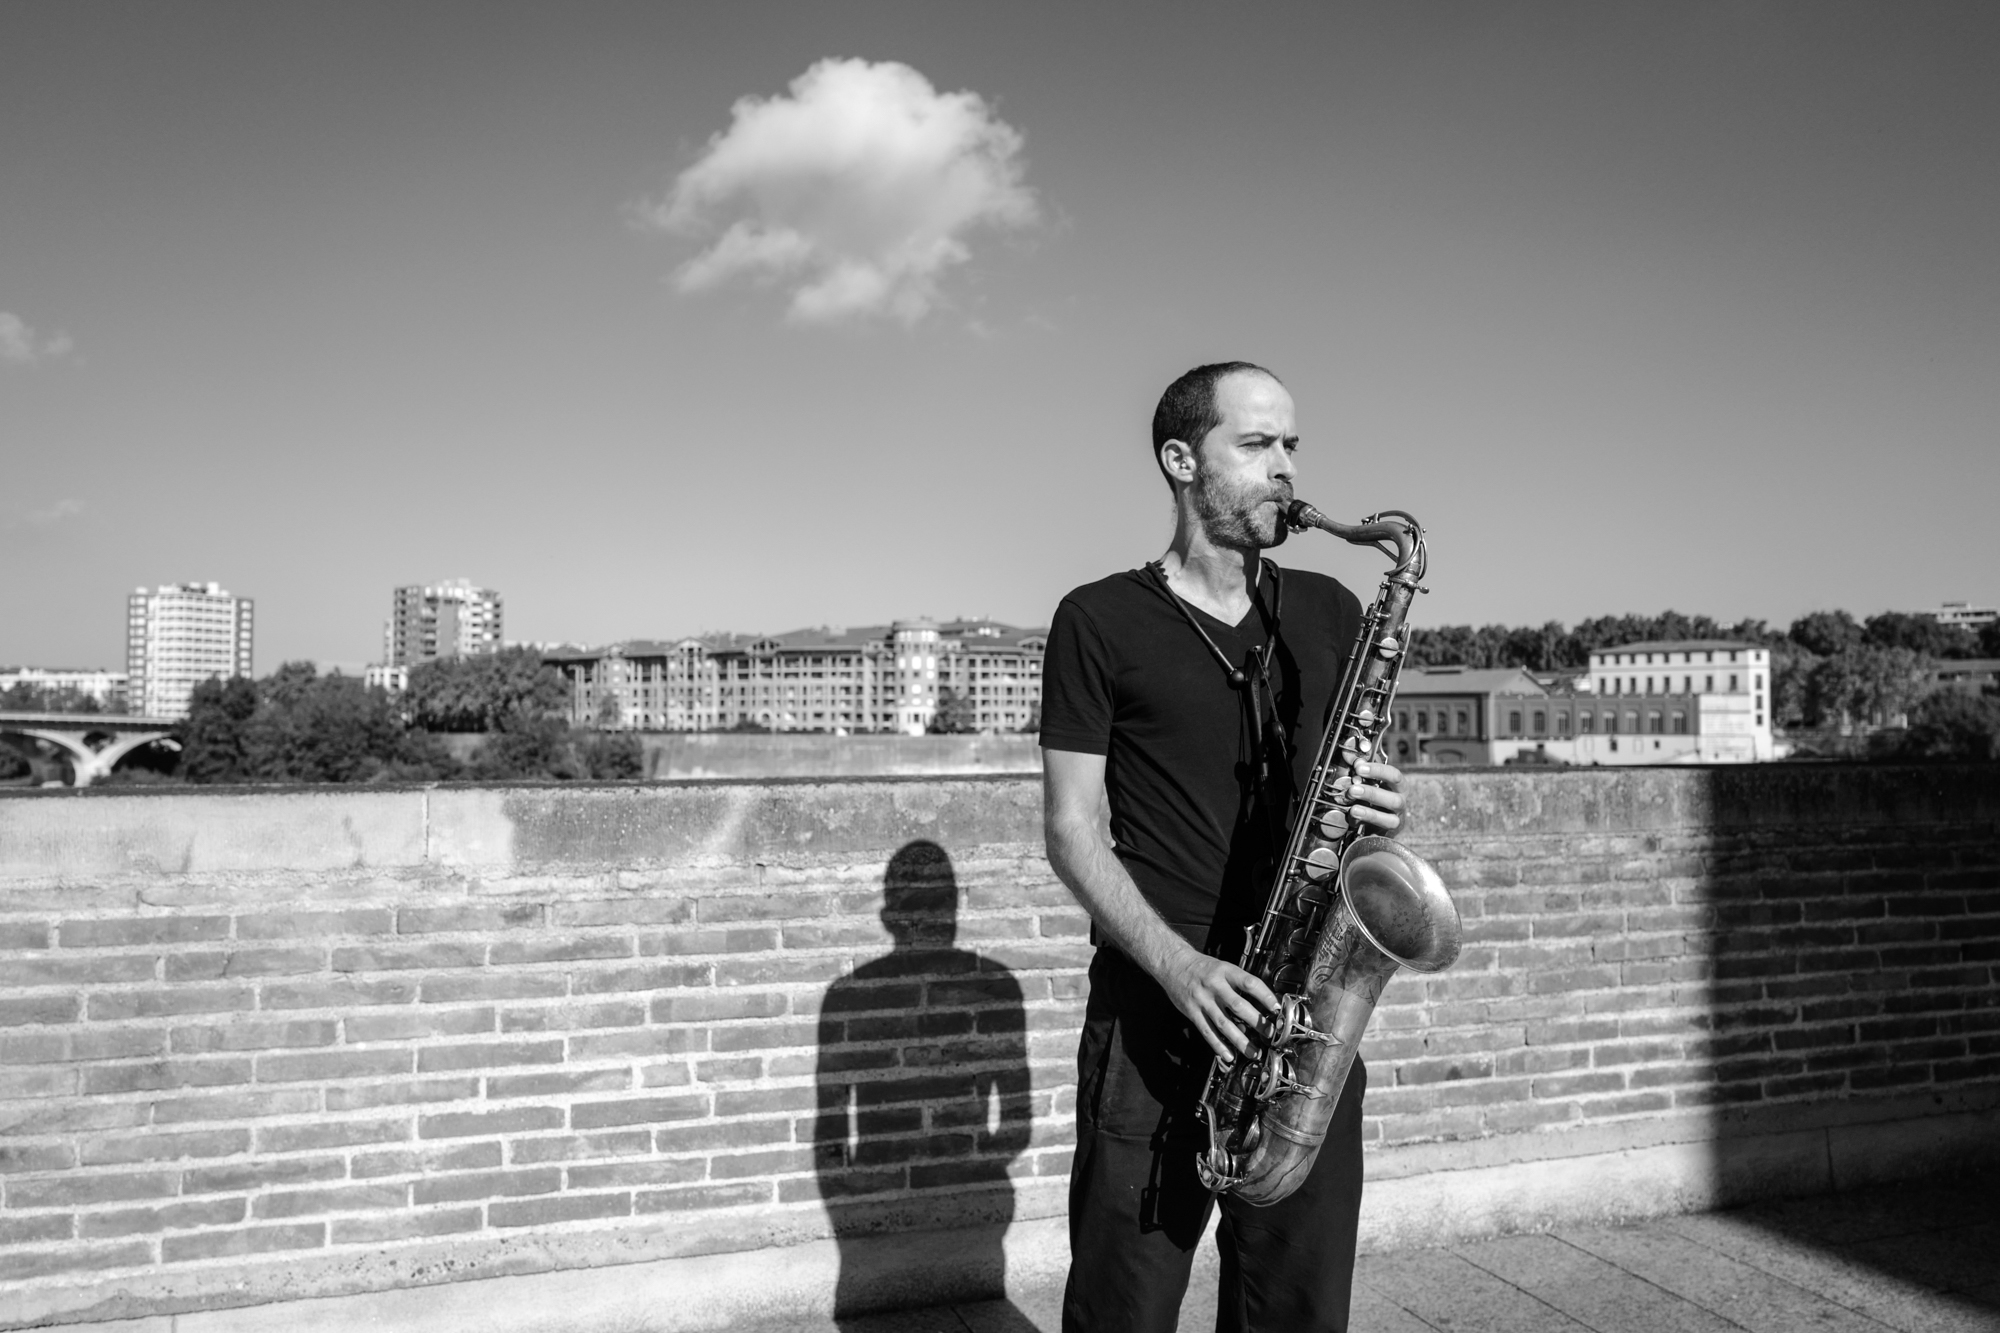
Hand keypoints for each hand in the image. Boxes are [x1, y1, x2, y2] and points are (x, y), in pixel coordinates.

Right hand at [1157, 948, 1278, 1063]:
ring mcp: (1202, 1000)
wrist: (1172, 964)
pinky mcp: (1192, 1012)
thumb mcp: (1222, 967)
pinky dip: (1218, 1045)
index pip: (1249, 983)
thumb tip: (1259, 1004)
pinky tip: (1228, 1054)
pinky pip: (1207, 1031)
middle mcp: (1214, 986)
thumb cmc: (1201, 967)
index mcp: (1225, 971)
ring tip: (1253, 1052)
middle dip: (1257, 1022)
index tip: (1277, 1008)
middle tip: (1270, 1033)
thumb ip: (1238, 984)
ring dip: (1240, 1040)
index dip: (1265, 996)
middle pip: (1238, 1006)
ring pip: (1224, 1023)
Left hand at [1348, 759, 1403, 833]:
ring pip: (1389, 818)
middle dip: (1372, 794)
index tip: (1359, 768)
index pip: (1394, 775)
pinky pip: (1379, 832)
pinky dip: (1366, 826)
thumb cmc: (1377, 796)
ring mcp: (1395, 819)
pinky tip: (1355, 820)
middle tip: (1353, 790)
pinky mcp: (1387, 833)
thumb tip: (1353, 759)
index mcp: (1399, 786)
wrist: (1381, 821)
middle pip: (1394, 799)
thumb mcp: (1372, 781)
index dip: (1377, 771)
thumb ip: (1363, 770)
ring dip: (1369, 813)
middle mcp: (1400, 802)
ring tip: (1353, 809)